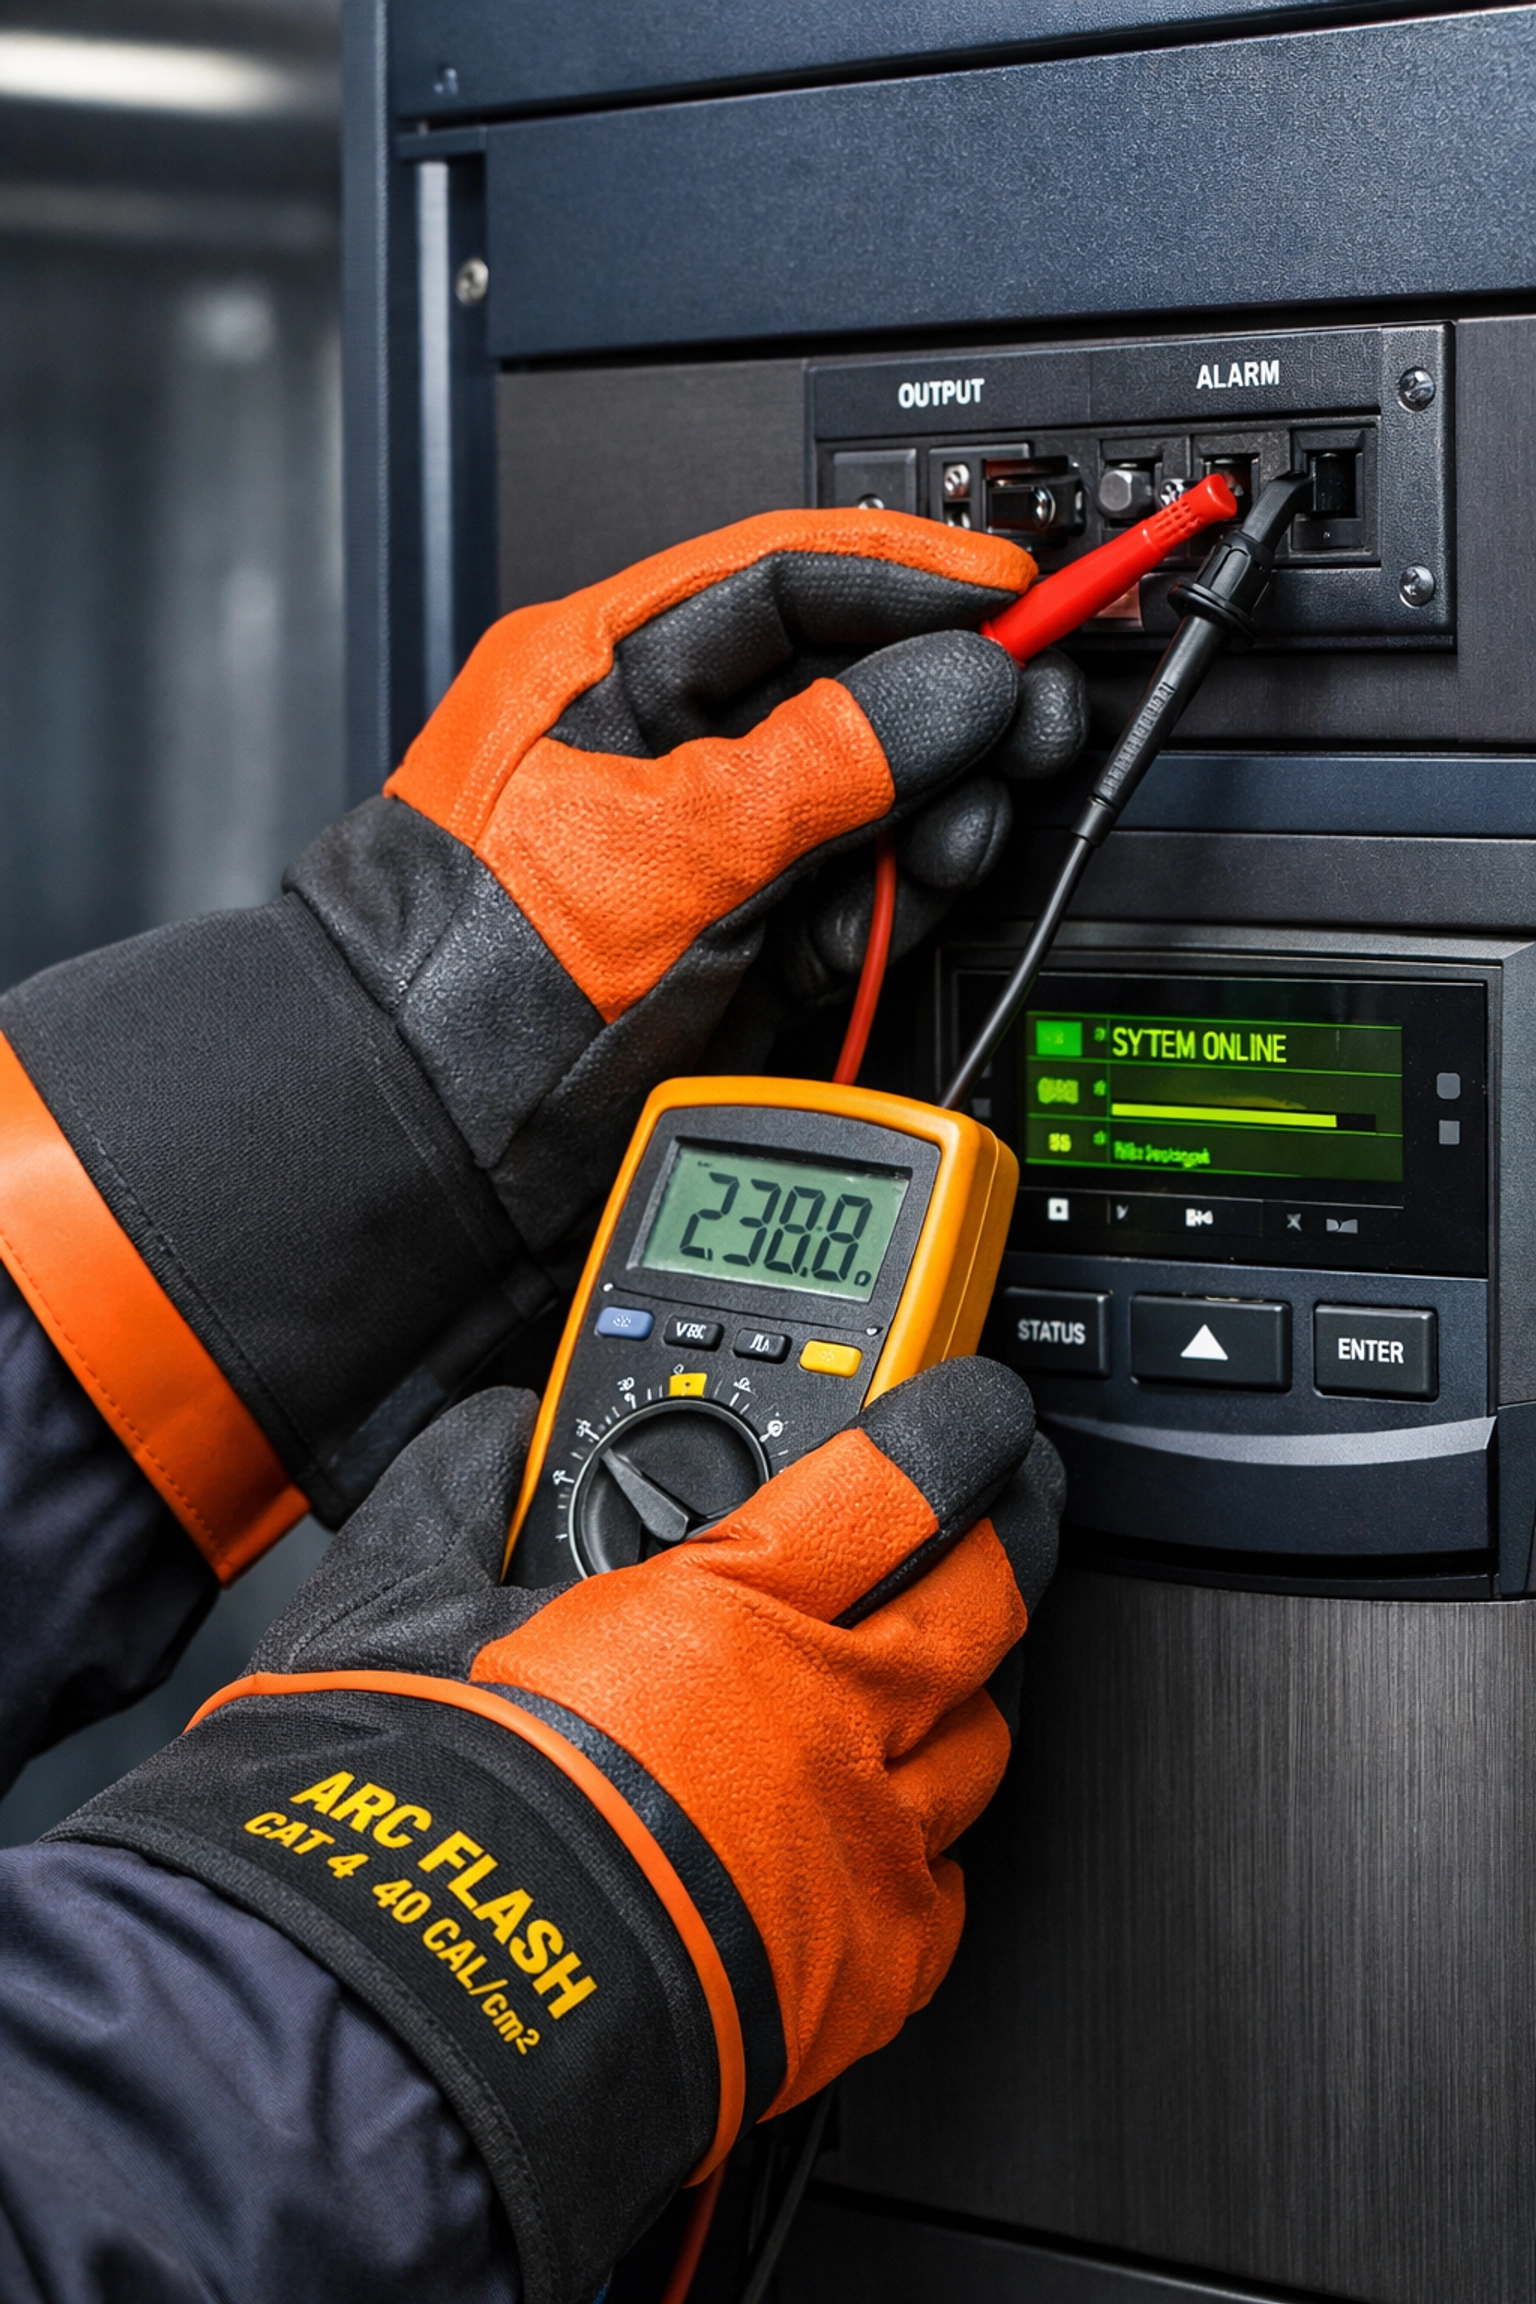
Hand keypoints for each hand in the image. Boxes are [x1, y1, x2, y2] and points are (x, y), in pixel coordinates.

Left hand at [0, 510, 1081, 1572]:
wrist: (427, 1142)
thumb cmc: (481, 975)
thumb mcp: (678, 844)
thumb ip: (833, 759)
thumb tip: (961, 685)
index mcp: (607, 671)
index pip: (785, 580)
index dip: (909, 580)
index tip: (1012, 597)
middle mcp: (660, 751)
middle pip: (843, 691)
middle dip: (946, 704)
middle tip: (1036, 714)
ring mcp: (703, 853)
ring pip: (860, 803)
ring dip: (933, 810)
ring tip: (973, 825)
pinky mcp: (735, 946)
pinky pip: (849, 901)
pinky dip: (898, 900)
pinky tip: (927, 890)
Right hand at [59, 1356, 1062, 2303]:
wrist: (440, 2007)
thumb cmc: (423, 1818)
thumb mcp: (403, 1605)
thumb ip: (461, 1495)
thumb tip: (488, 1437)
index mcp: (732, 1607)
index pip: (902, 1477)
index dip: (959, 1426)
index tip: (976, 1410)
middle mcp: (825, 1712)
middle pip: (983, 1595)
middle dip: (1016, 1533)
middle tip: (1015, 1506)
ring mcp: (861, 1842)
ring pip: (982, 1740)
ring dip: (974, 1695)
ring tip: (953, 1674)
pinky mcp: (868, 1967)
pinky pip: (947, 1890)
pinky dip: (928, 1857)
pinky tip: (894, 1844)